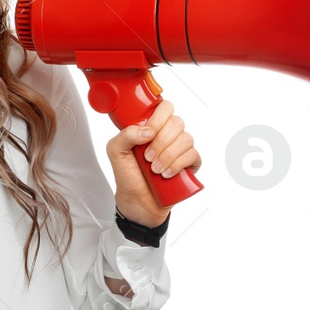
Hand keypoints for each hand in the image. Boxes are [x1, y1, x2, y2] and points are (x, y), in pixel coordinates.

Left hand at [106, 99, 200, 227]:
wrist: (137, 201)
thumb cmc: (128, 175)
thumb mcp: (115, 151)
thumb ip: (125, 134)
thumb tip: (148, 130)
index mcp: (150, 127)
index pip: (164, 108)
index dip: (158, 118)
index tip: (147, 133)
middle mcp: (167, 135)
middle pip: (177, 122)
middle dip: (161, 141)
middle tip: (147, 157)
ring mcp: (180, 149)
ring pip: (186, 138)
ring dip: (168, 155)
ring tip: (155, 169)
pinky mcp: (190, 164)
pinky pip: (194, 155)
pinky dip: (179, 164)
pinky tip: (167, 174)